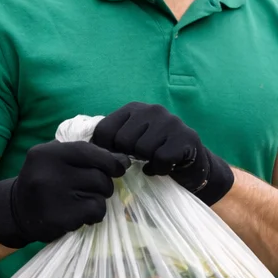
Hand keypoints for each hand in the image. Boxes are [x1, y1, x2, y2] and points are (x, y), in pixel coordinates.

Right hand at [0, 141, 130, 248]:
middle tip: (95, 189)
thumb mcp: (54, 159)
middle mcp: (49, 173)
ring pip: (100, 194)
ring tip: (83, 201)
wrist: (16, 211)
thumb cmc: (44, 181)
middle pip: (100, 175)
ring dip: (99, 199)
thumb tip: (122, 159)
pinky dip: (95, 214)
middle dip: (105, 183)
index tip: (119, 167)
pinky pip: (96, 211)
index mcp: (47, 153)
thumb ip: (84, 154)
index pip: (90, 152)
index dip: (111, 160)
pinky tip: (81, 215)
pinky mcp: (61, 217)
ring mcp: (54, 196)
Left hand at [91, 102, 233, 204]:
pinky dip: (161, 169)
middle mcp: (153, 110)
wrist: (194, 166)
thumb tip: (84, 147)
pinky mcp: (186, 137)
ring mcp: (172, 122)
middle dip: (129, 156)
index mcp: (134, 108)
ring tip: (154, 160)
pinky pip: (161, 158)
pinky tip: (166, 167)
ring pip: (142, 149)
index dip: (107, 151)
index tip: (119, 158)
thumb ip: (112, 139)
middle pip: (122, 140)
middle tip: (141, 158)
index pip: (104, 130)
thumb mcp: (132, 141)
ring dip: (147, 162)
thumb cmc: (156, 154)